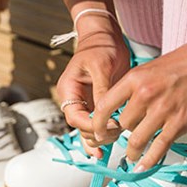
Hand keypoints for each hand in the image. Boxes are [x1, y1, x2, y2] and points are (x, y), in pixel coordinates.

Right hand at [56, 17, 130, 157]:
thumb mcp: (101, 67)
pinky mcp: (97, 104)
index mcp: (68, 90)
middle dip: (98, 134)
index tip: (111, 126)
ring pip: (88, 130)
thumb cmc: (101, 47)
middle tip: (118, 133)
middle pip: (81, 128)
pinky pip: (97, 125)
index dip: (92, 126)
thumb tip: (105, 115)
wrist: (105, 36)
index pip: (75, 117)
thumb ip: (102, 92)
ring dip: (101, 138)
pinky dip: (102, 136)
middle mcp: (74, 99)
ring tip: (118, 140)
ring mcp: (85, 103)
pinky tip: (107, 149)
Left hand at [92, 37, 186, 170]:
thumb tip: (122, 106)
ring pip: (137, 139)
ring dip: (133, 151)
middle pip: (123, 124)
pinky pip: (158, 147)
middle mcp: (146, 94)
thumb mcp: (152, 67)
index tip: (98, 131)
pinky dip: (149, 160)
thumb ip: (136, 86)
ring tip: (132, 155)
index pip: (105, 106)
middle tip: (126, 137)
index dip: (99, 123)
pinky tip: (143, 165)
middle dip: (124, 133)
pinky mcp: (179, 123)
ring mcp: (163, 110)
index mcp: (135, 78)